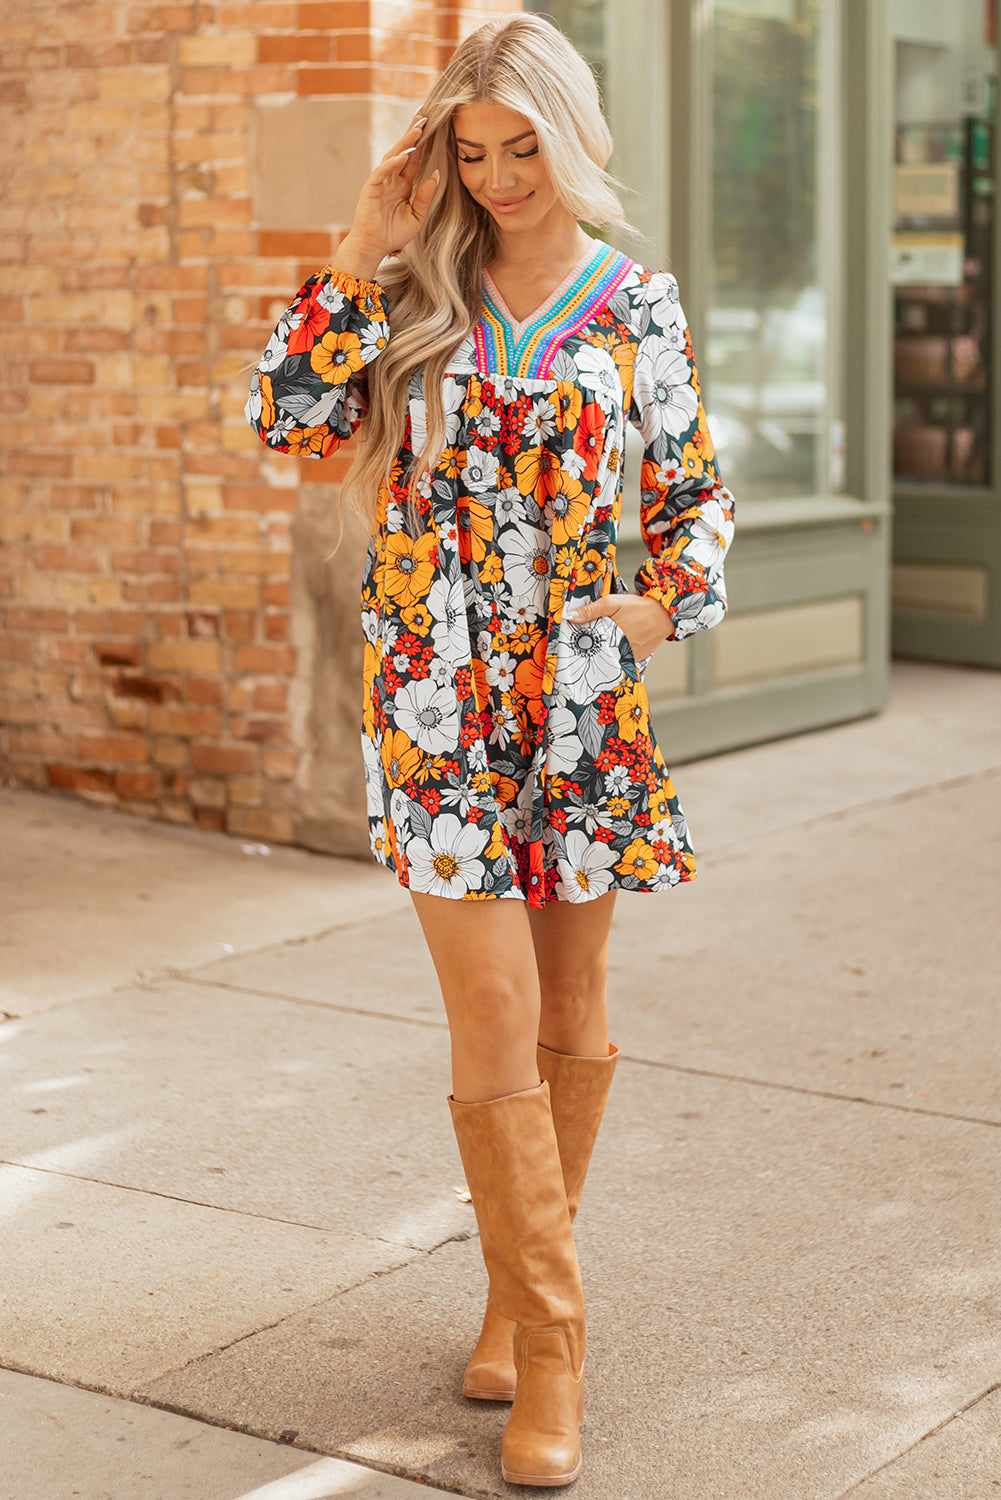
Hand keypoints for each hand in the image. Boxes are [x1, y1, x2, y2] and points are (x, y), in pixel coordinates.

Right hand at [337, 114, 439, 277]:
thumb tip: (436, 174)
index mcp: (403, 184)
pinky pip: (382, 171)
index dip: (423, 143)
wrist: (374, 248)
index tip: (433, 126)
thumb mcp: (417, 216)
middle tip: (425, 115)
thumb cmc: (394, 234)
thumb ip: (426, 195)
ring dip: (406, 142)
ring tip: (418, 128)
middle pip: (404, 150)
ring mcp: (380, 181)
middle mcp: (392, 178)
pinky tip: (403, 155)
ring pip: (394, 156)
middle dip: (414, 133)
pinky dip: (393, 163)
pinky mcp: (371, 188)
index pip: (414, 158)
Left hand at [566, 591, 674, 659]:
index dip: (582, 643)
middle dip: (593, 648)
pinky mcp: (636, 660)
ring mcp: (629, 658)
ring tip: (604, 641)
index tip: (576, 641)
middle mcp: (620, 651)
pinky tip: (616, 645)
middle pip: (598, 654)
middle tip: (589, 642)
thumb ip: (591, 610)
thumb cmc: (639, 607)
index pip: (589, 646)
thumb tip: (570, 616)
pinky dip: (617, 654)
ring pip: (610, 658)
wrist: (664, 614)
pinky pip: (622, 659)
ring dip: (605, 652)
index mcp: (611, 638)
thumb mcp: (612, 603)